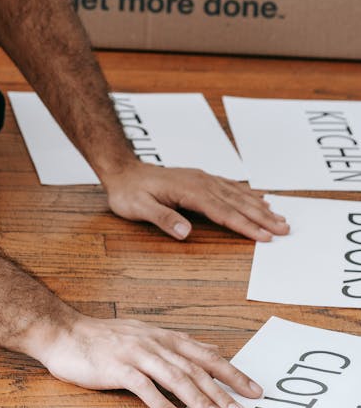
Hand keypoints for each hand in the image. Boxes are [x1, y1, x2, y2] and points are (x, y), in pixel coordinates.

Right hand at [40, 315, 261, 407]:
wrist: (64, 332)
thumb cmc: (103, 340)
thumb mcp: (143, 336)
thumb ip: (172, 347)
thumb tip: (206, 353)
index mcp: (161, 337)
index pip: (203, 355)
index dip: (230, 372)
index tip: (253, 390)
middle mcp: (153, 342)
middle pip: (194, 367)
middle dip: (221, 390)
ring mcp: (135, 353)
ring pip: (174, 376)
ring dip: (197, 399)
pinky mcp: (116, 366)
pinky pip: (142, 385)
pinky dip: (159, 402)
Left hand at [102, 159, 289, 240]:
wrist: (123, 171)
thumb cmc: (130, 192)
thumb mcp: (140, 208)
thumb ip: (164, 218)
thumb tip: (186, 232)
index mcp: (189, 191)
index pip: (223, 211)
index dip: (245, 226)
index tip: (265, 237)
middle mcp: (200, 182)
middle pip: (237, 202)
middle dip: (262, 217)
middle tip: (284, 230)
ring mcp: (201, 179)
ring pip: (236, 194)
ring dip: (259, 206)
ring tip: (279, 217)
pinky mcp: (200, 179)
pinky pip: (229, 186)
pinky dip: (247, 194)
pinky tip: (259, 198)